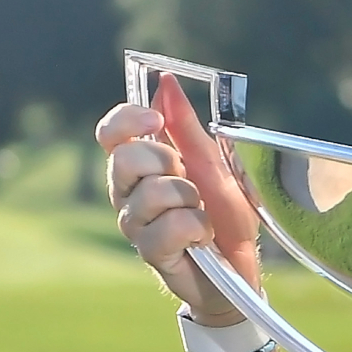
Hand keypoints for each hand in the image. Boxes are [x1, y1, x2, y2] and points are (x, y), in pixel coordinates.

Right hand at [95, 73, 262, 324]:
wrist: (240, 268)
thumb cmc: (225, 218)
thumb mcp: (214, 165)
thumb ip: (188, 128)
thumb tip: (166, 83)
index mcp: (140, 167)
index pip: (110, 134)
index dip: (128, 119)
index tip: (157, 118)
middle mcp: (127, 193)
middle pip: (125, 158)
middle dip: (167, 162)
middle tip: (189, 182)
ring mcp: (134, 224)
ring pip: (153, 193)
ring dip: (190, 200)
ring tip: (201, 214)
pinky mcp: (150, 253)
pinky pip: (171, 226)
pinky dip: (197, 227)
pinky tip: (203, 237)